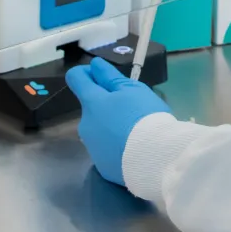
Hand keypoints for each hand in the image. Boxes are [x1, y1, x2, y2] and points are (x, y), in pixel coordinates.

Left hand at [66, 57, 171, 185]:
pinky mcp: (101, 165)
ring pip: (99, 128)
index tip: (103, 75)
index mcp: (92, 103)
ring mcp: (92, 147)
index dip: (87, 72)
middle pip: (92, 107)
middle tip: (133, 107)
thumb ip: (110, 77)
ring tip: (136, 130)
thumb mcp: (133, 90)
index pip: (76, 79)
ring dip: (111, 125)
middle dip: (107, 104)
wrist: (154, 158)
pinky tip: (133, 147)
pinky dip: (116, 145)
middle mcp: (85, 124)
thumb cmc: (145, 117)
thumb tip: (94, 65)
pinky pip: (107, 149)